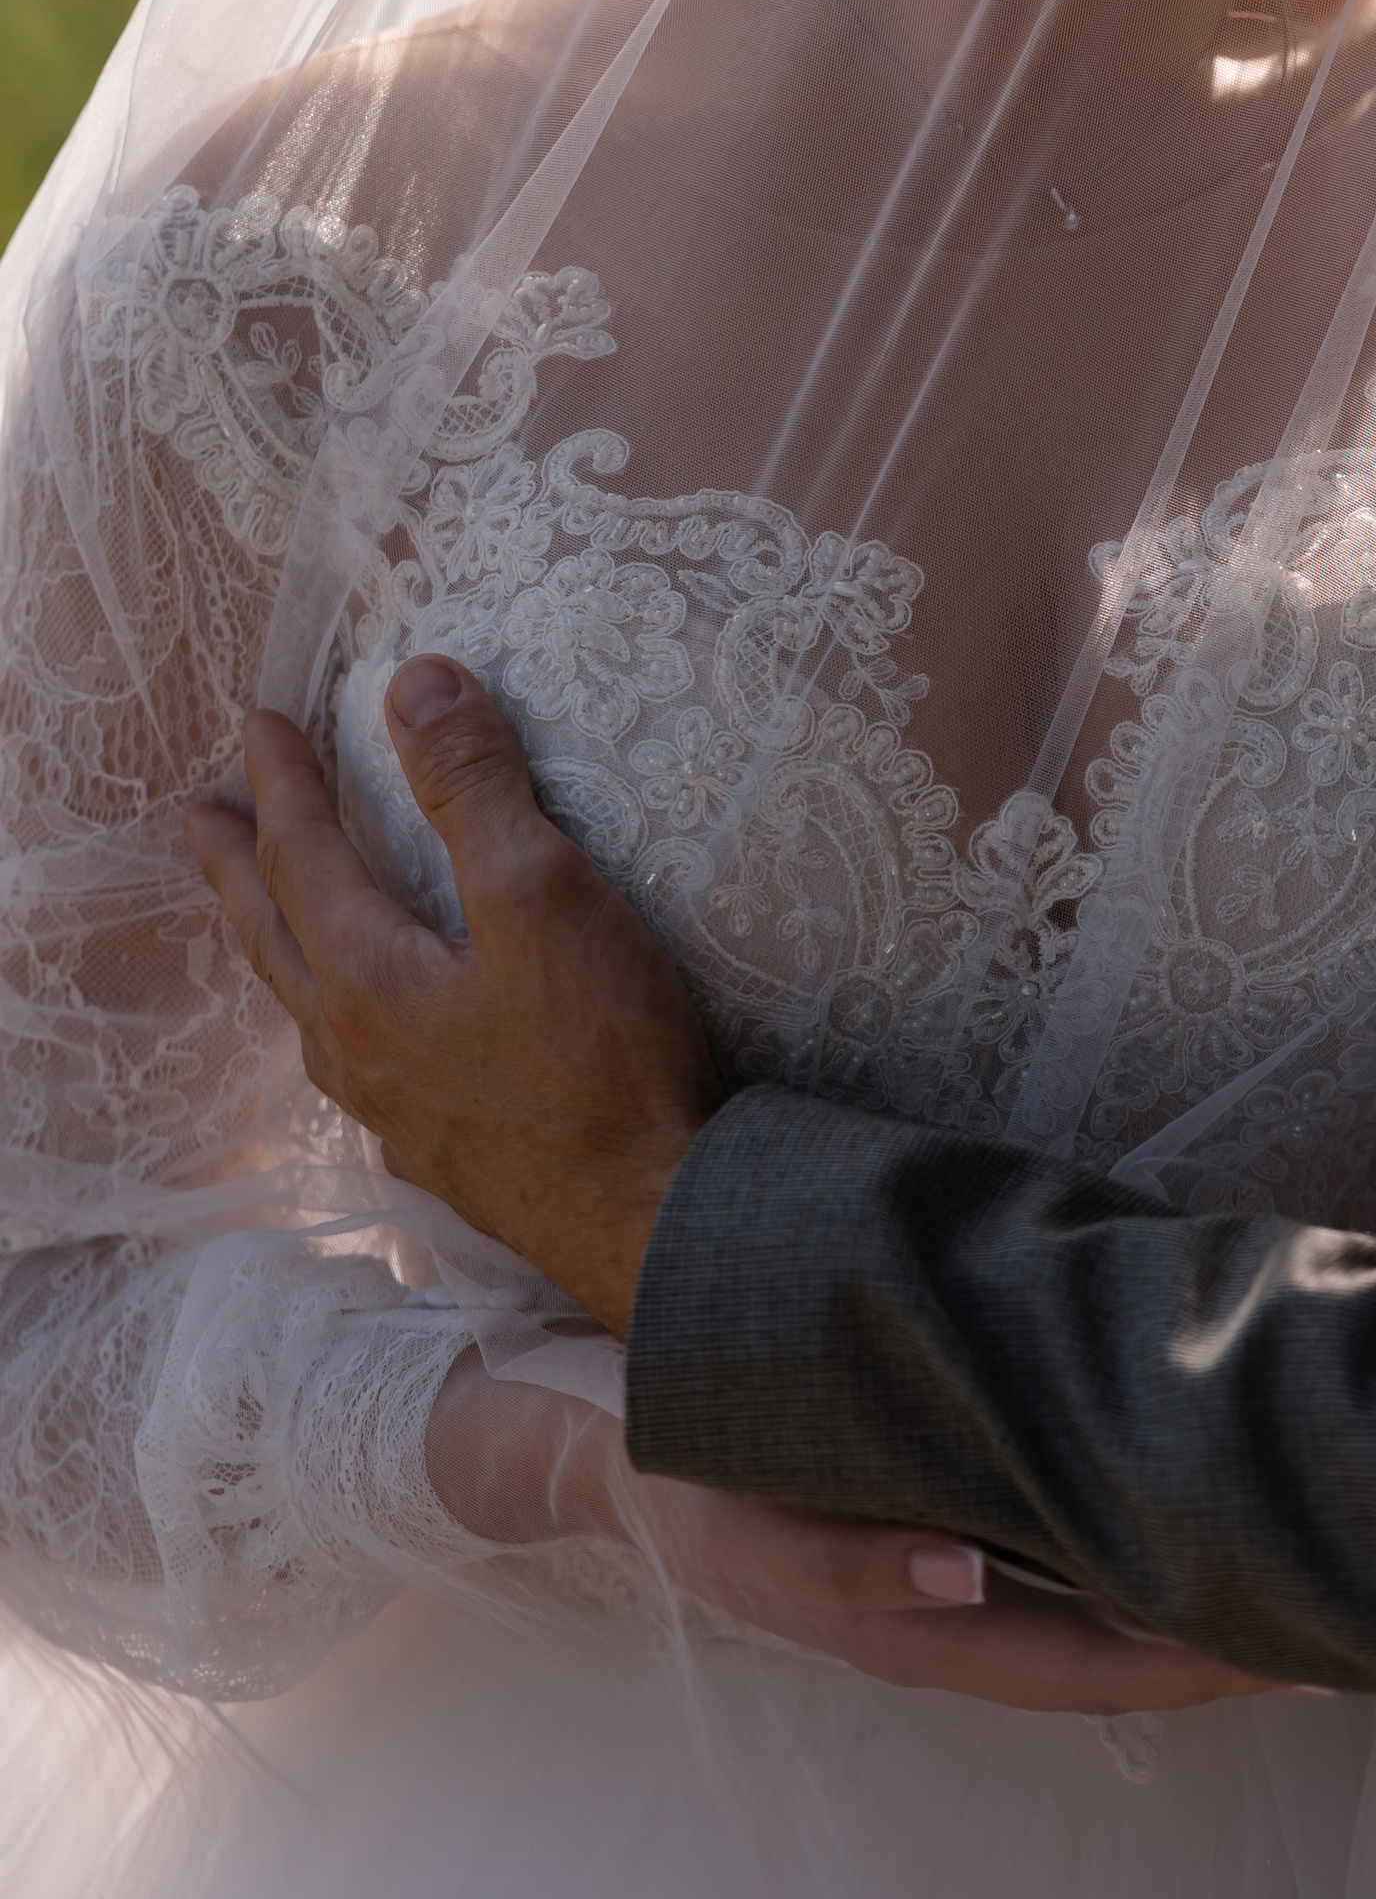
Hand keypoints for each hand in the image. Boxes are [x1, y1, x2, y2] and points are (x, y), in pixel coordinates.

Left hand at [188, 658, 719, 1331]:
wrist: (651, 1217)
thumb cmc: (599, 1059)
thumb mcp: (541, 892)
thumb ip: (473, 786)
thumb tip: (416, 681)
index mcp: (366, 978)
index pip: (300, 854)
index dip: (281, 780)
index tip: (259, 722)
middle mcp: (356, 1049)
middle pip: (273, 937)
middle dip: (234, 869)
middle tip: (202, 820)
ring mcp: (394, 1112)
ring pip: (307, 1008)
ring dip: (280, 944)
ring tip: (273, 918)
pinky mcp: (442, 1153)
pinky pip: (358, 1067)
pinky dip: (340, 1017)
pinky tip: (372, 1036)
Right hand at [608, 1473, 1287, 1712]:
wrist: (628, 1445)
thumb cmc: (697, 1491)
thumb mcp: (752, 1532)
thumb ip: (854, 1564)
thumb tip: (963, 1580)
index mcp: (923, 1632)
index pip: (1090, 1665)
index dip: (1195, 1667)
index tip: (1297, 1656)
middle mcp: (962, 1611)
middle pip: (1124, 1643)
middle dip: (1234, 1639)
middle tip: (1355, 1612)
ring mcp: (965, 1567)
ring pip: (1108, 1593)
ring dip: (1199, 1584)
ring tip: (1309, 1559)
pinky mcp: (961, 1507)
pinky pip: (1074, 1535)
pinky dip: (1145, 1528)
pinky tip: (1202, 1492)